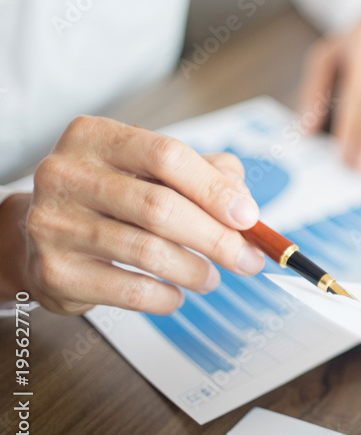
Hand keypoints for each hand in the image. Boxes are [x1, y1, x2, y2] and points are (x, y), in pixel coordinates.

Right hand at [0, 117, 265, 314]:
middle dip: (216, 238)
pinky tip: (175, 295)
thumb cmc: (108, 199)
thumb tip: (242, 199)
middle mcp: (67, 174)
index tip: (249, 217)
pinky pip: (128, 289)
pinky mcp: (53, 271)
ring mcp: (54, 223)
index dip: (215, 189)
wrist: (37, 236)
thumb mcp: (149, 170)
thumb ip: (201, 172)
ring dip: (194, 270)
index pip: (168, 155)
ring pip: (147, 250)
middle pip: (161, 207)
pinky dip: (164, 297)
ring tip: (211, 278)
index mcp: (96, 137)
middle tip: (248, 259)